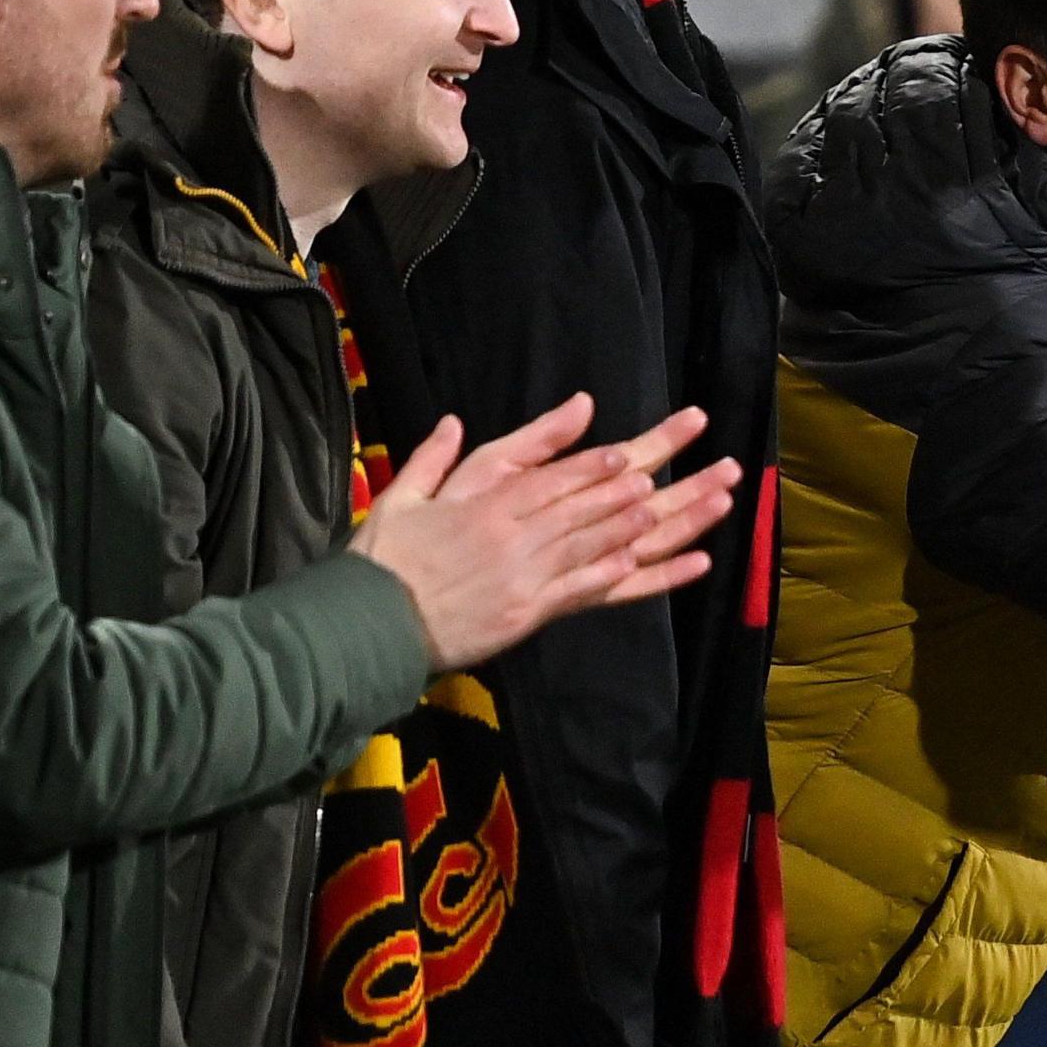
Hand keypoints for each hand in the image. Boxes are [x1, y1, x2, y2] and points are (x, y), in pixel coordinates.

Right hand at [350, 398, 736, 672]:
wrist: (365, 625)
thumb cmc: (381, 560)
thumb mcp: (401, 496)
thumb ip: (433, 457)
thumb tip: (453, 421)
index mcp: (484, 505)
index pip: (549, 478)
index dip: (592, 465)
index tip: (628, 452)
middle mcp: (512, 535)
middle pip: (584, 506)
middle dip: (634, 487)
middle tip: (674, 471)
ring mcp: (525, 575)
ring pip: (593, 543)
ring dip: (639, 526)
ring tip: (680, 507)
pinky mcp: (528, 613)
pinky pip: (581, 590)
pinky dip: (616, 577)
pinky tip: (645, 565)